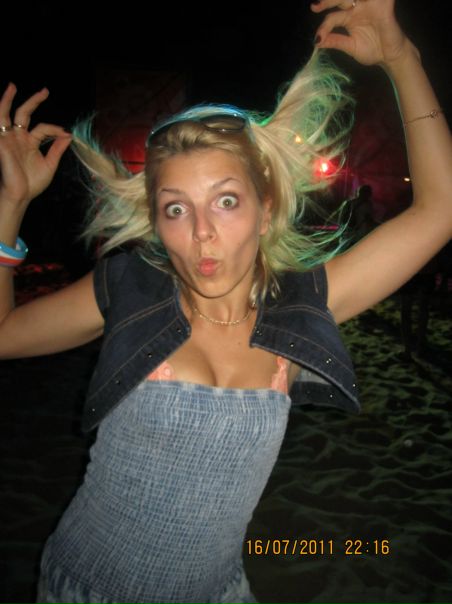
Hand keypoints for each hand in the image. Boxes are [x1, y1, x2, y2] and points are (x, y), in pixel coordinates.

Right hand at [0, 83, 71, 210]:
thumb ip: (57, 149)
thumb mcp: (50, 164)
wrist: (21, 195)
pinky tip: (2, 107)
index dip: (55, 128)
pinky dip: (0, 114)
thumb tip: (69, 135)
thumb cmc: (32, 183)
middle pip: (24, 114)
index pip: (42, 127)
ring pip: (5, 114)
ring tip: (11, 86)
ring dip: (7, 100)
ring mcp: (8, 139)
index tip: (66, 133)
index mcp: (30, 142)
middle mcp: (18, 138)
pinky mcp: (1, 144)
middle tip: (45, 91)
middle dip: (34, 101)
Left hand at [311, 0, 408, 66]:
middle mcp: (358, 8)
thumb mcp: (350, 47)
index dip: (324, 27)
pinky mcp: (384, 5)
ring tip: (327, 1)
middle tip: (315, 6)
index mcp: (348, 17)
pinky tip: (368, 1)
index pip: (332, 17)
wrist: (390, 57)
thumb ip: (335, 41)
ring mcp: (371, 5)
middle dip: (328, 1)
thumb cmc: (372, 50)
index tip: (317, 40)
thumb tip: (317, 42)